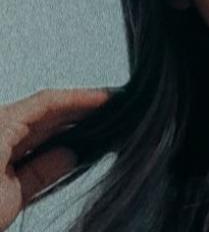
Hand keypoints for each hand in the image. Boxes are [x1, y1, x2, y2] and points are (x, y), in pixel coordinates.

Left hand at [0, 88, 110, 230]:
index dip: (80, 98)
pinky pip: (36, 162)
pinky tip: (77, 155)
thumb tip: (70, 153)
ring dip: (71, 134)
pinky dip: (57, 158)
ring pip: (42, 138)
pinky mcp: (6, 183)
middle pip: (46, 117)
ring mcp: (3, 158)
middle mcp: (1, 136)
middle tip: (112, 112)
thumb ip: (42, 170)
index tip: (108, 98)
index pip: (47, 103)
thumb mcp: (7, 194)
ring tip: (102, 130)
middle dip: (79, 113)